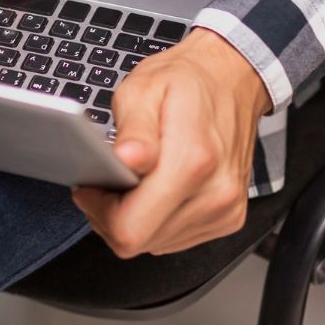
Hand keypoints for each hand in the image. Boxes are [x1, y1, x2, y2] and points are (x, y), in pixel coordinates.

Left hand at [72, 28, 271, 257]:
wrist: (232, 79)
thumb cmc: (186, 82)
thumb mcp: (143, 89)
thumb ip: (133, 129)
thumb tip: (124, 161)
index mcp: (191, 161)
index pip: (130, 228)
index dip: (99, 212)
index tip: (91, 186)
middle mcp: (215, 193)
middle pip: (140, 241)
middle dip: (112, 215)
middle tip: (109, 179)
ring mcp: (225, 210)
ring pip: (156, 244)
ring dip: (136, 218)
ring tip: (135, 179)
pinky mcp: (229, 218)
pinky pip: (177, 239)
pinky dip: (158, 220)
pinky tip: (157, 189)